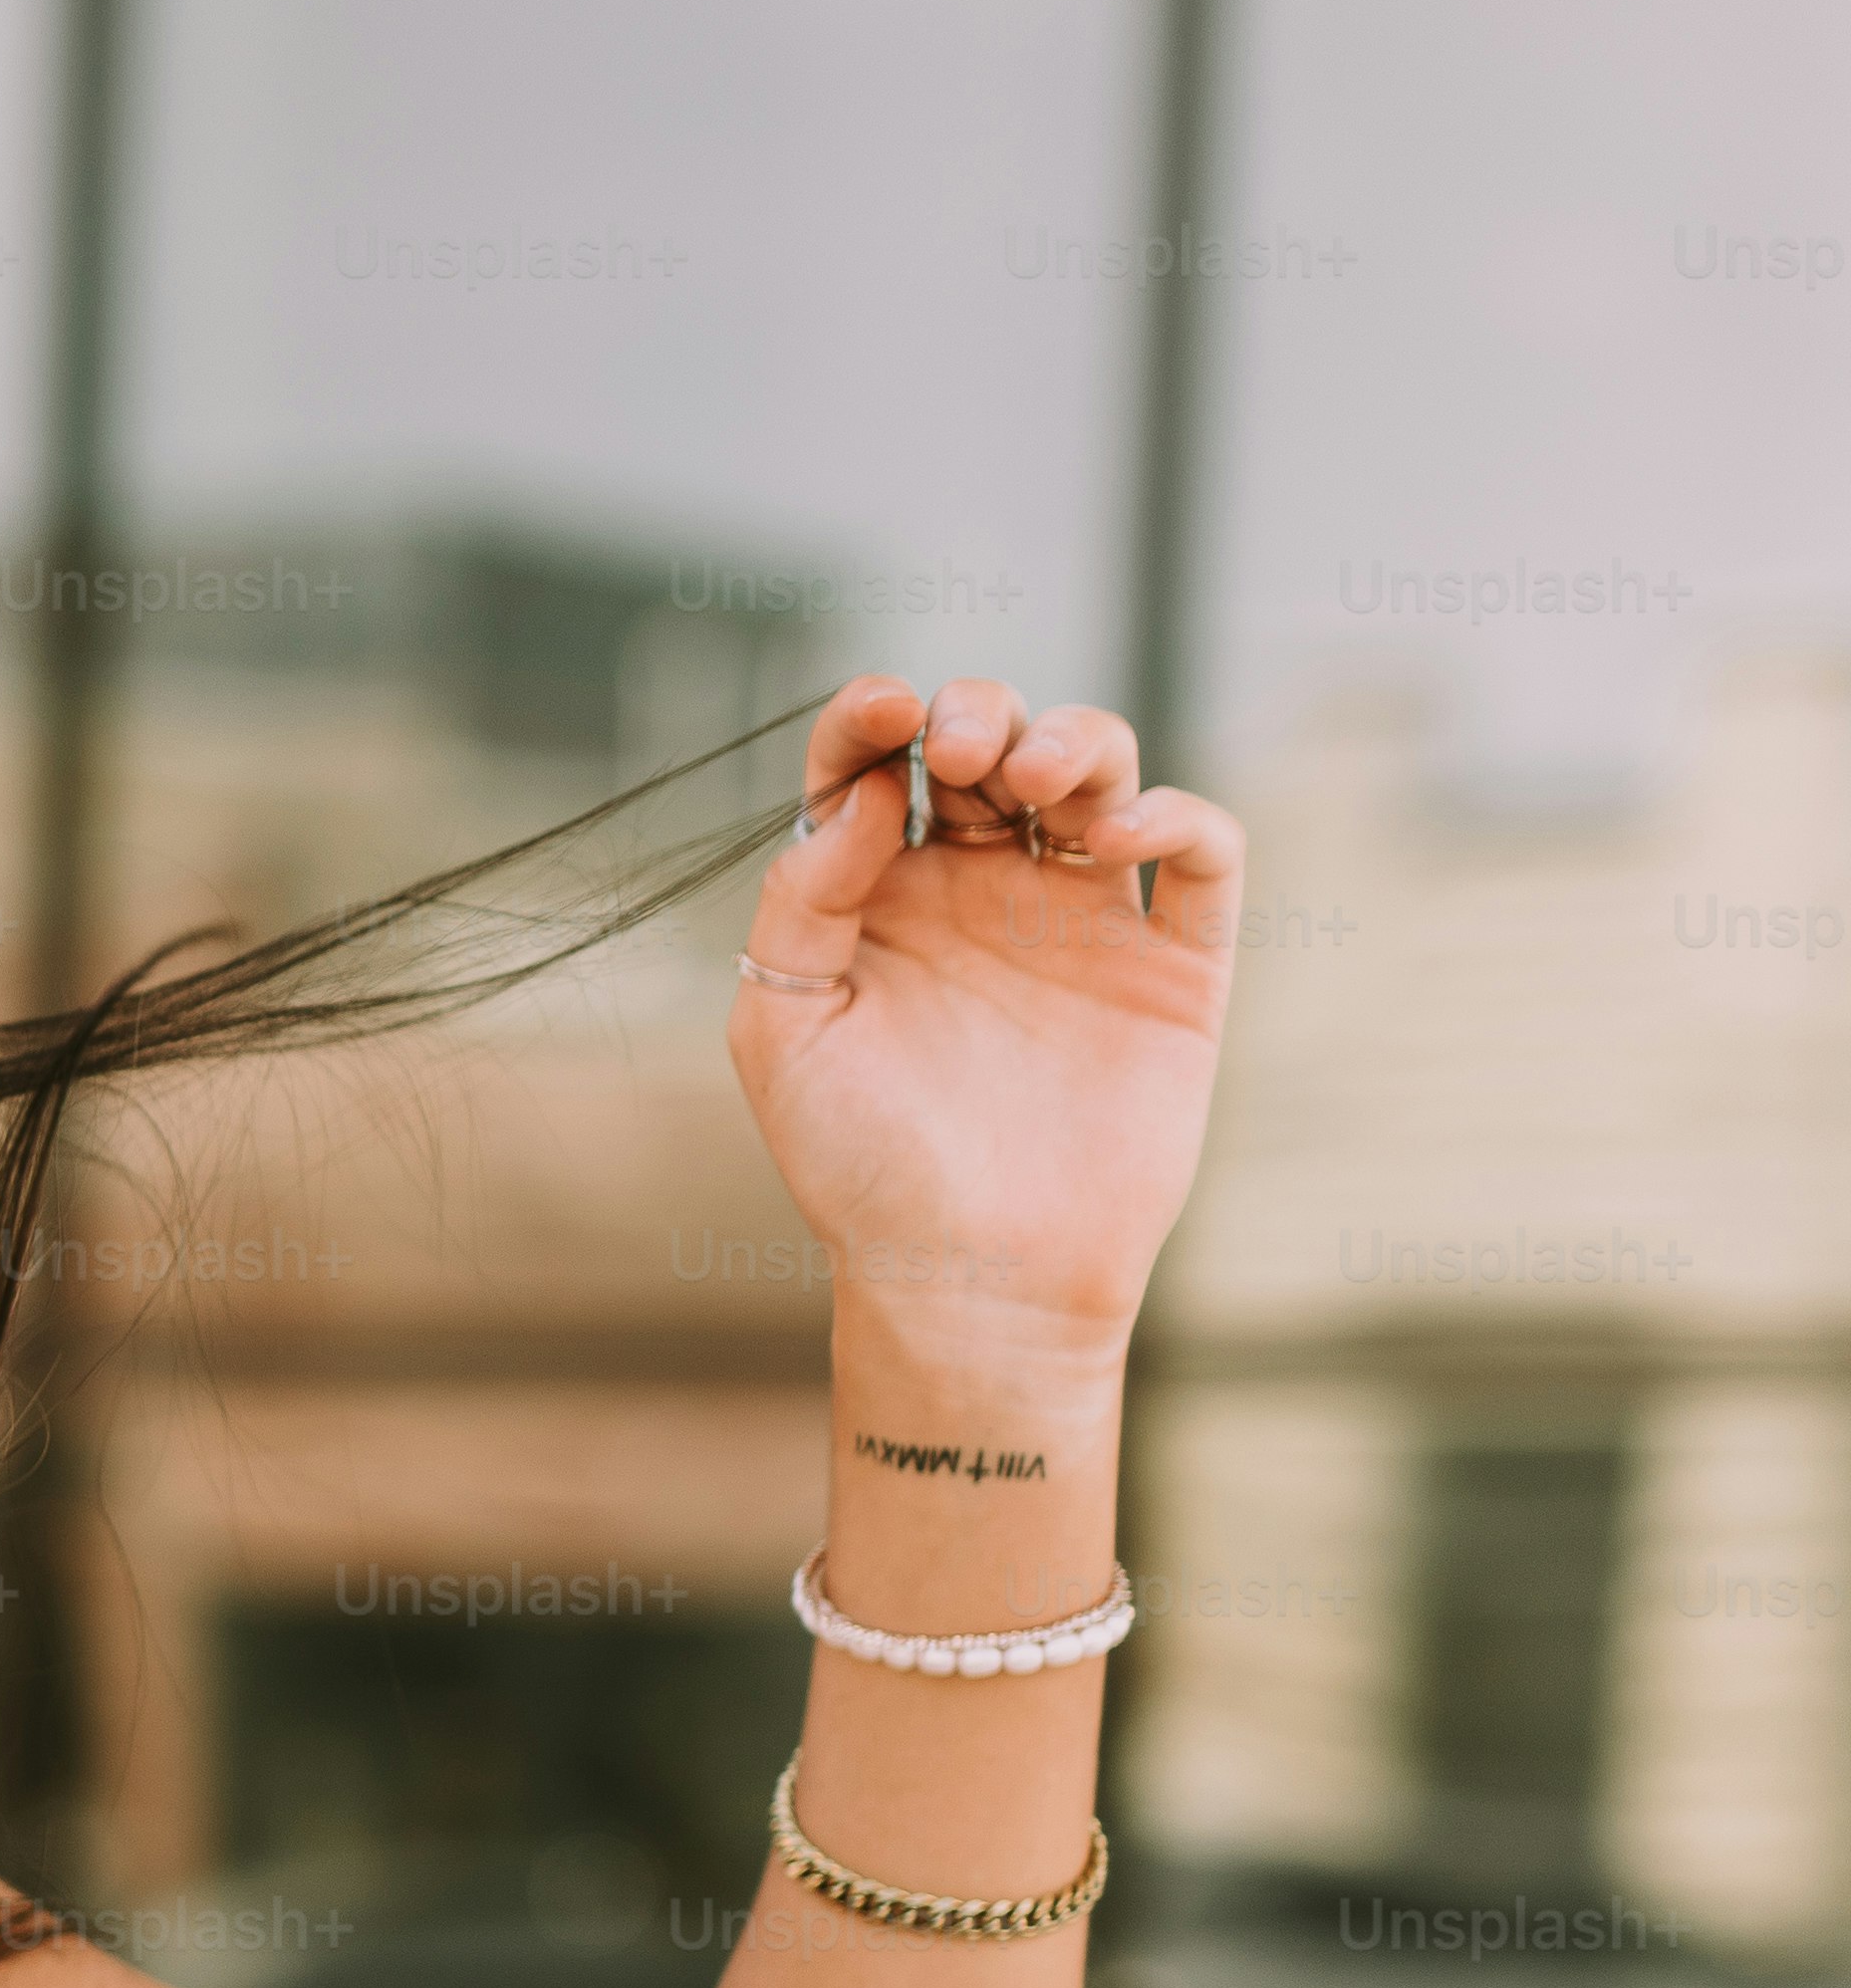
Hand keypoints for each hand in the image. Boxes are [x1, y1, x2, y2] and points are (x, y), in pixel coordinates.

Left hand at [721, 671, 1243, 1404]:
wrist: (969, 1278)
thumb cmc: (860, 1168)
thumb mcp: (785, 1032)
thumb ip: (800, 903)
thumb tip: (855, 798)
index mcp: (880, 897)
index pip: (874, 767)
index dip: (874, 716)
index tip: (881, 708)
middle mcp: (982, 893)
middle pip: (994, 746)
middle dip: (984, 714)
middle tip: (962, 755)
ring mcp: (1084, 922)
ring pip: (1100, 774)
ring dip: (1076, 741)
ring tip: (1036, 781)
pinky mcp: (1174, 968)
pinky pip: (1204, 857)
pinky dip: (1175, 816)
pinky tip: (1116, 839)